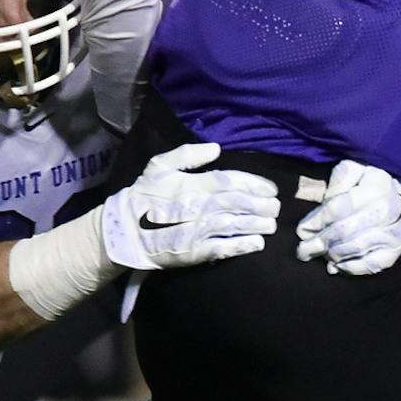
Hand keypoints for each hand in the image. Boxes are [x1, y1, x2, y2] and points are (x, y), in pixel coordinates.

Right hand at [101, 143, 279, 270]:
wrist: (123, 231)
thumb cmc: (144, 195)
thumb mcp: (158, 166)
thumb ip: (187, 154)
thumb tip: (216, 148)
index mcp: (193, 184)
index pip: (232, 181)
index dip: (255, 184)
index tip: (271, 189)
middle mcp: (200, 206)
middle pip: (240, 203)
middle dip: (263, 204)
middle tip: (276, 206)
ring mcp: (199, 230)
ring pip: (237, 225)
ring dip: (259, 224)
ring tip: (271, 223)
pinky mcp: (196, 252)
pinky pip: (226, 248)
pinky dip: (244, 245)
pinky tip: (258, 243)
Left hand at [295, 160, 400, 275]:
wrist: (399, 200)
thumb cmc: (367, 185)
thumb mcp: (351, 173)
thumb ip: (335, 186)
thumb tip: (319, 214)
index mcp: (377, 184)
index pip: (340, 207)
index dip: (318, 221)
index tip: (303, 229)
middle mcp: (388, 209)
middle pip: (347, 230)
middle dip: (321, 241)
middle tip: (303, 249)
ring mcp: (395, 232)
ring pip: (357, 248)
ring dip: (333, 254)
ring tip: (318, 254)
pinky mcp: (395, 251)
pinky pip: (371, 264)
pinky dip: (351, 267)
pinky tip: (336, 266)